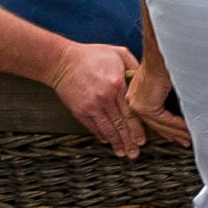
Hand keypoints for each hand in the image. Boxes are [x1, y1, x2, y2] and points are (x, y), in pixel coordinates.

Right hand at [56, 41, 145, 156]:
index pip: (131, 112)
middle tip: (134, 153)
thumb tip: (144, 78)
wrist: (62, 61)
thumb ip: (134, 66)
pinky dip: (101, 136)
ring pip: (107, 130)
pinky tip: (108, 142)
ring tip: (123, 153)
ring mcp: (91, 106)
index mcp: (117, 84)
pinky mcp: (80, 111)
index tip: (142, 140)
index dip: (137, 129)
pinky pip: (93, 128)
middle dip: (129, 142)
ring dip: (116, 143)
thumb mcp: (118, 53)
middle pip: (121, 125)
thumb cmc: (91, 55)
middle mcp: (105, 98)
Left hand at [128, 54, 191, 147]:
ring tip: (188, 138)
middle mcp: (133, 101)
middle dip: (172, 134)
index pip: (151, 118)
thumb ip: (164, 98)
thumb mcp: (162, 83)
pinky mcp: (145, 106)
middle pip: (155, 124)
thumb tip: (177, 110)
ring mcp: (138, 104)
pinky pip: (164, 120)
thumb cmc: (164, 62)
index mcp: (135, 95)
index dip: (165, 128)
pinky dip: (177, 125)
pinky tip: (187, 129)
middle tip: (183, 141)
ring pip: (160, 124)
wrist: (162, 53)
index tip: (175, 135)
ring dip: (177, 132)